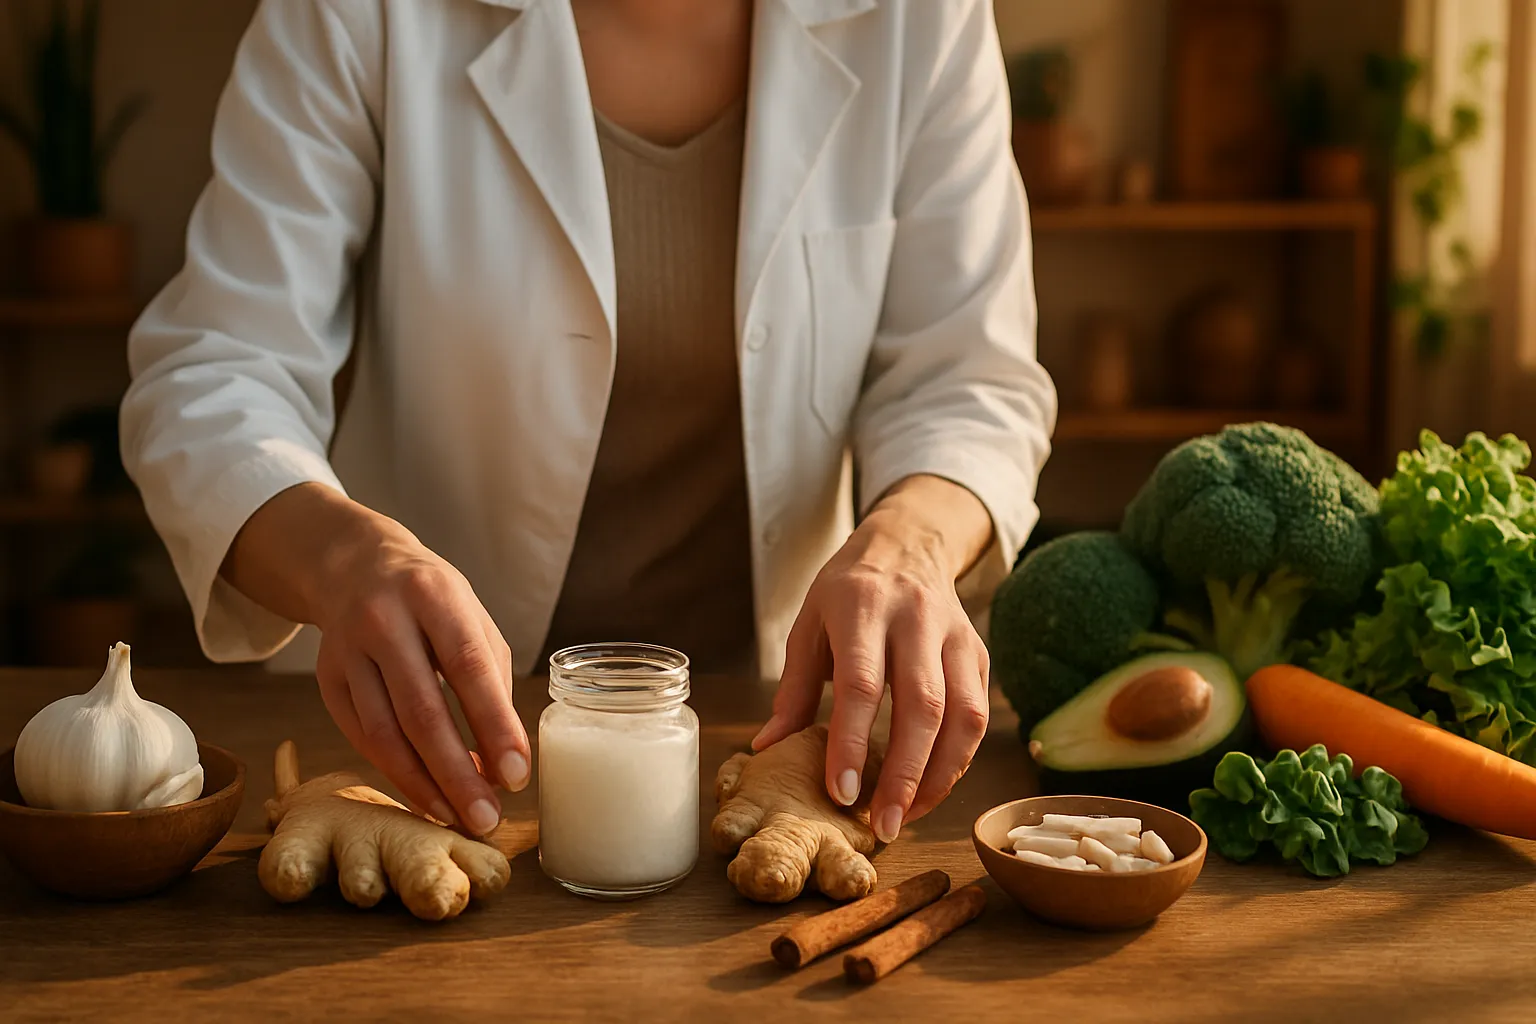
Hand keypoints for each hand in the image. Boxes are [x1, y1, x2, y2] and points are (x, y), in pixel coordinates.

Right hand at [224, 484, 530, 835]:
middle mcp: (383, 620)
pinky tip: (426, 797)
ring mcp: (347, 651)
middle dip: (457, 774)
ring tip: (458, 818)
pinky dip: (397, 774)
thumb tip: (505, 762)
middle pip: (422, 711)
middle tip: (486, 819)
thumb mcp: (472, 620)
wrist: (356, 566)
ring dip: (424, 785)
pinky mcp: (327, 680)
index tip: (516, 776)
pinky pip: (362, 738)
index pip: (468, 667)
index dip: (494, 725)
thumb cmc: (433, 602)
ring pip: (384, 733)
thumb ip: (493, 684)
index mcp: (434, 596)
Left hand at [752, 475, 993, 843]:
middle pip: (922, 705)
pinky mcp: (979, 655)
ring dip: (939, 776)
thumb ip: (793, 689)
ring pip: (963, 715)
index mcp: (862, 607)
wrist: (908, 544)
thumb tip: (767, 750)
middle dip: (905, 774)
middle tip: (882, 825)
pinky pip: (977, 716)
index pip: (862, 683)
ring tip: (909, 816)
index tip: (842, 793)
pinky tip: (931, 789)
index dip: (853, 742)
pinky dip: (958, 760)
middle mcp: (917, 618)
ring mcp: (956, 636)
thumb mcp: (808, 626)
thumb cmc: (847, 593)